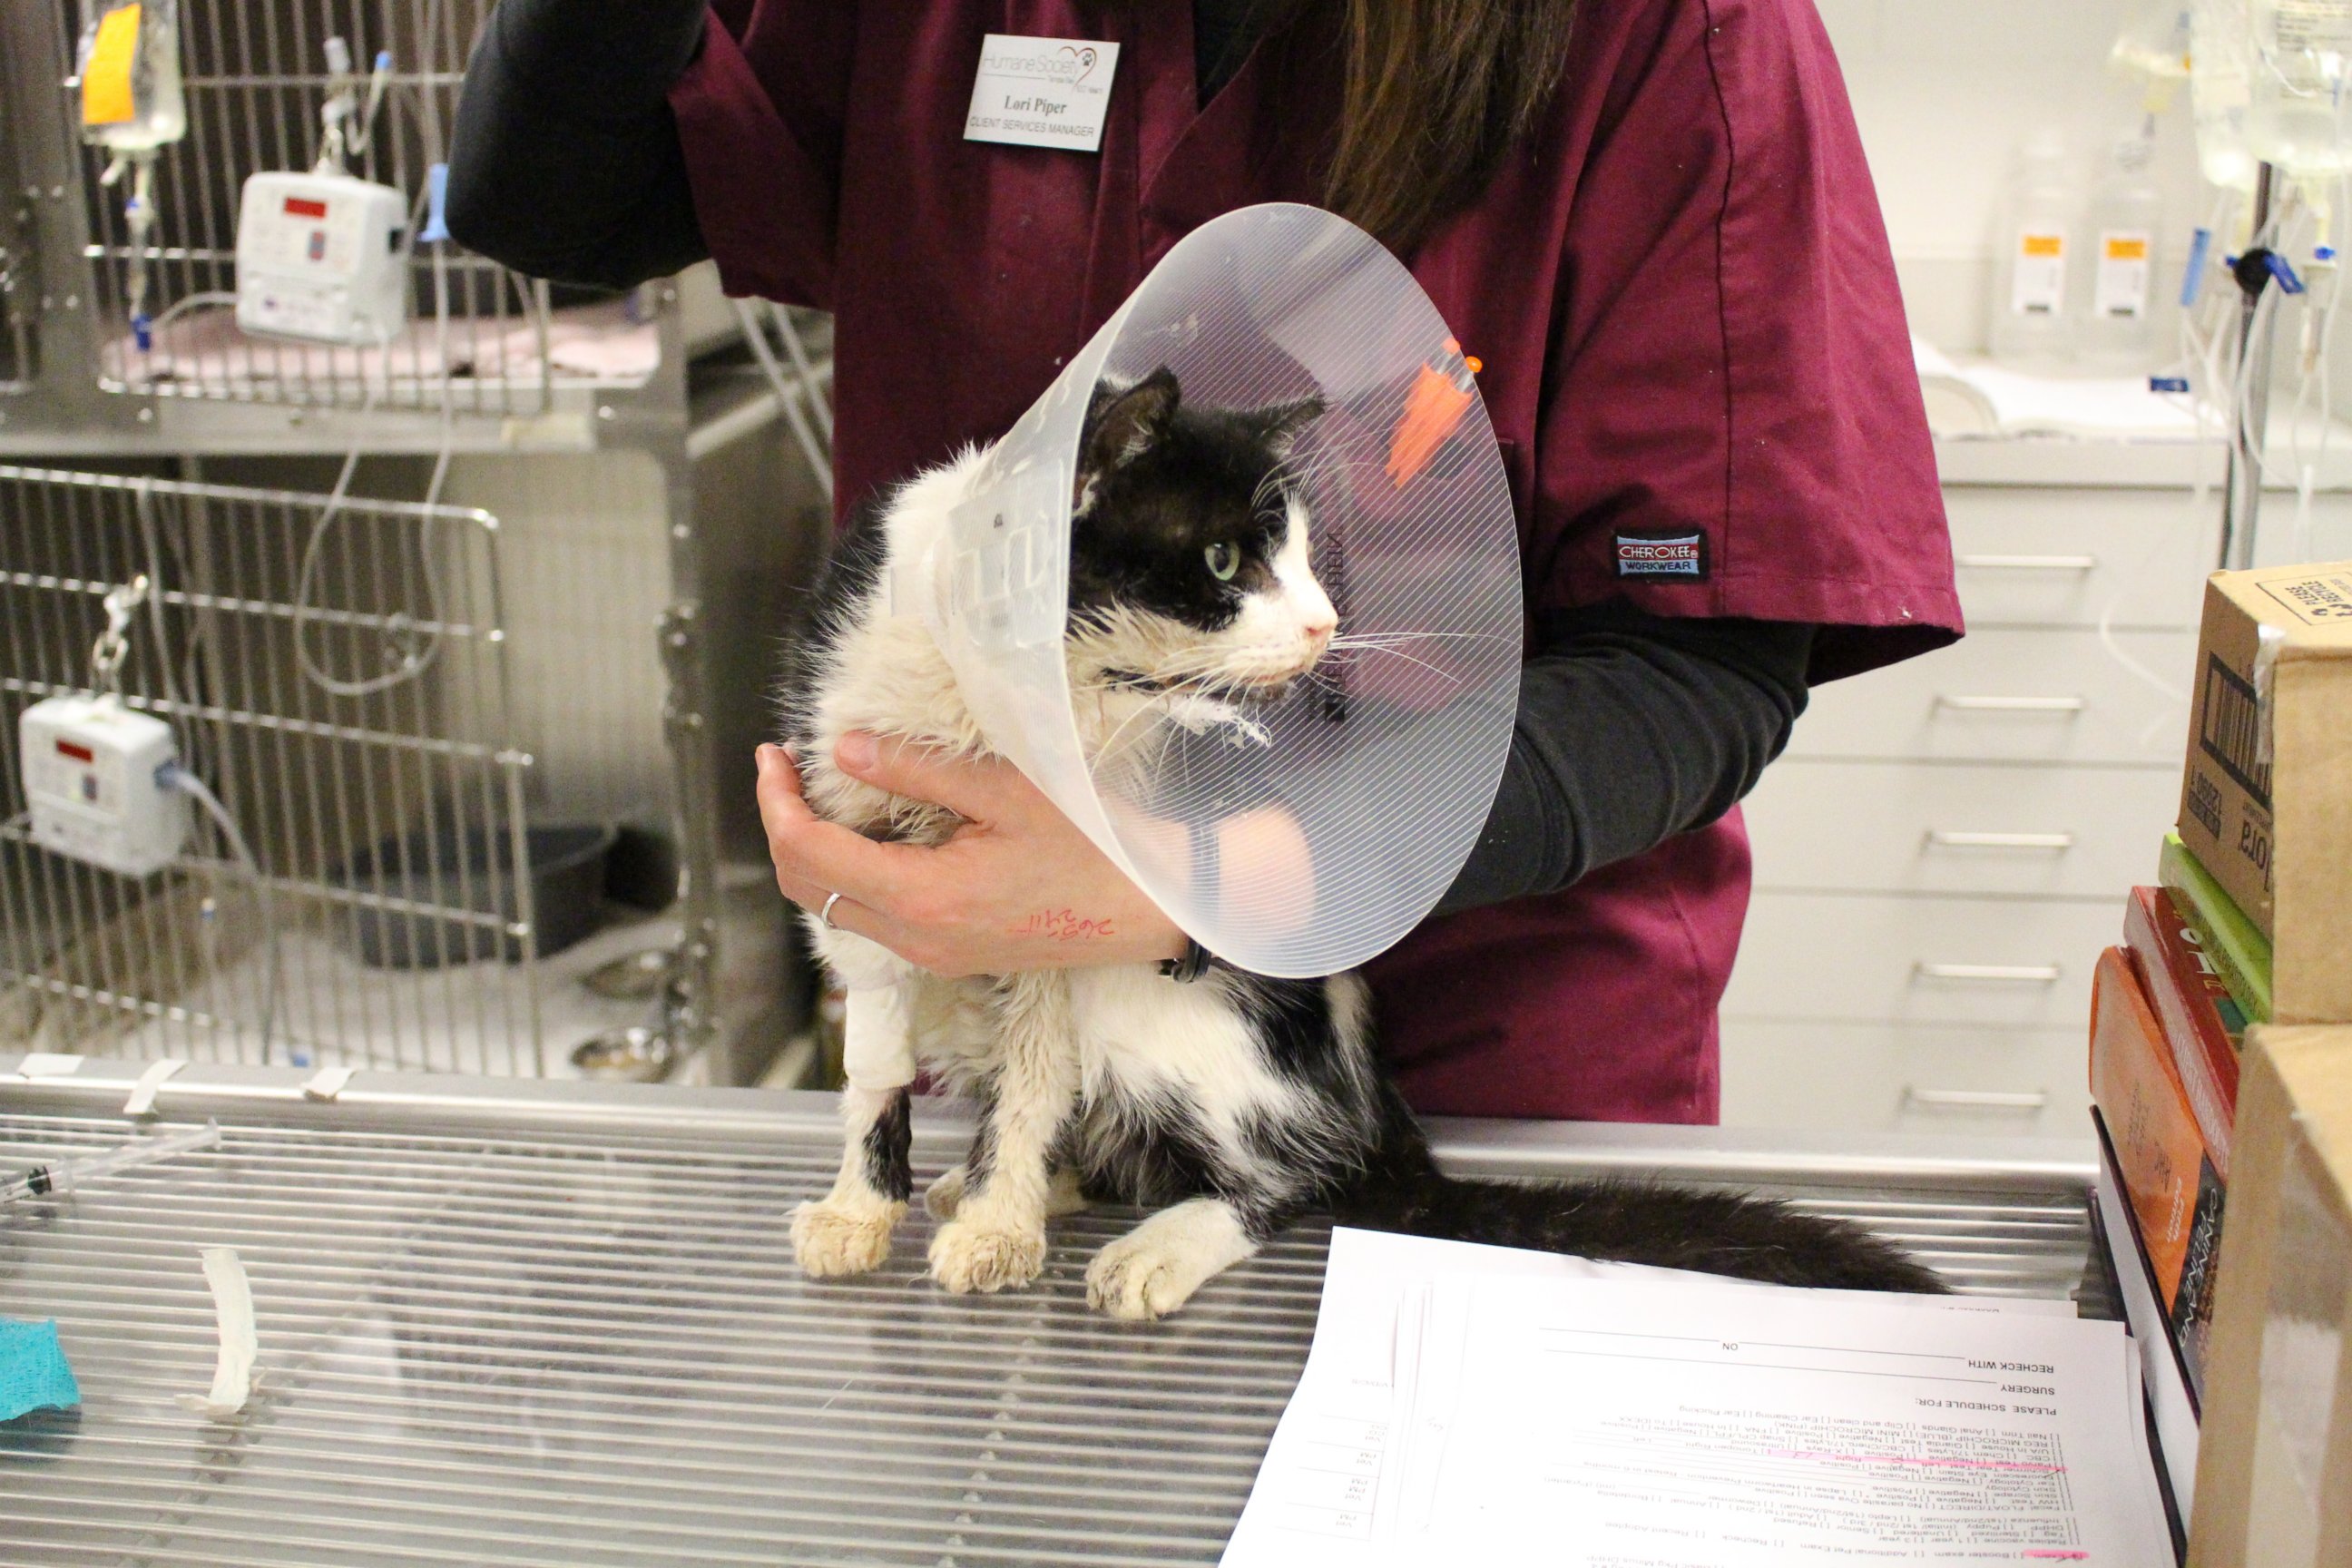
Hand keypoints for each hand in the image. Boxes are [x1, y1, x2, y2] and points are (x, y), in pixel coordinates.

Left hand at [755, 736, 1189, 977]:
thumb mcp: (1004, 790)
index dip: (777, 803)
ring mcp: (931, 955)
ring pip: (834, 908)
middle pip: (807, 889)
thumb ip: (917, 771)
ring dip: (813, 853)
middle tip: (784, 771)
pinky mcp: (948, 955)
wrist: (1149, 905)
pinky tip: (867, 832)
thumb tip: (844, 749)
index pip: (810, 855)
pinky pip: (872, 918)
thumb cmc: (1091, 843)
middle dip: (782, 826)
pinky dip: (850, 875)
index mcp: (924, 898)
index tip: (773, 756)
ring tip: (819, 794)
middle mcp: (916, 939)